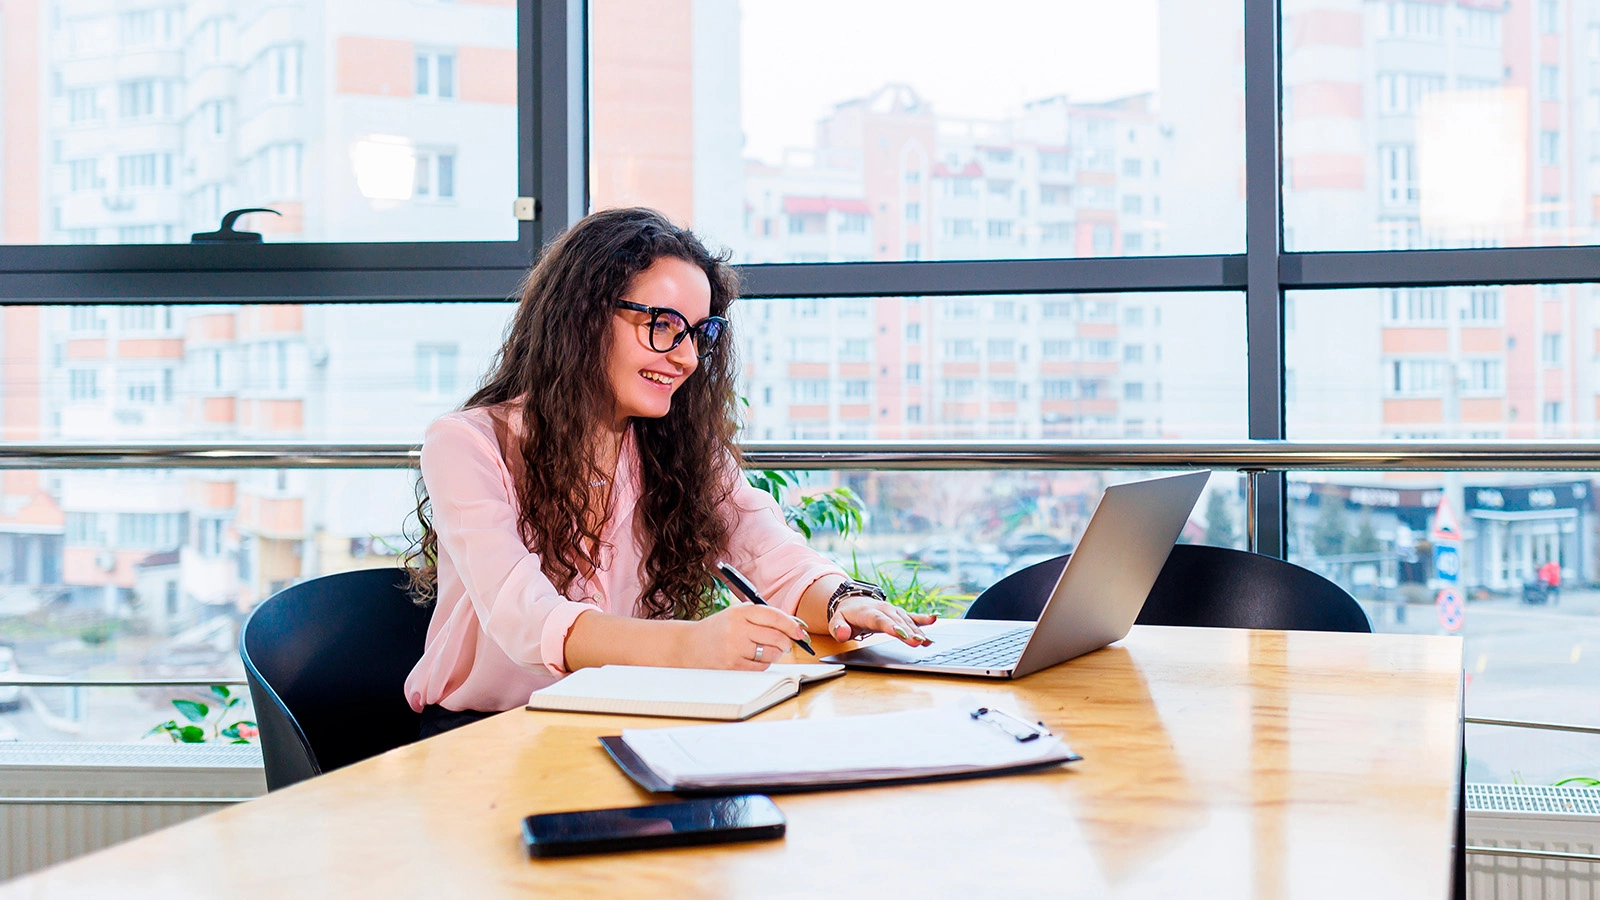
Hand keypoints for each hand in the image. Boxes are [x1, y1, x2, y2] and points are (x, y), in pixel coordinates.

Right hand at [677, 603, 809, 669]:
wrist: (687, 645)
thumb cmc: (717, 629)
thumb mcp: (735, 614)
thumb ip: (761, 617)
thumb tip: (792, 626)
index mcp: (740, 612)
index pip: (774, 616)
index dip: (791, 625)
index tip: (800, 632)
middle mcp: (737, 628)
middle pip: (776, 636)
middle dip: (786, 642)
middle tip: (787, 644)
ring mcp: (734, 648)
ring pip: (770, 654)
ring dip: (776, 654)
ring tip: (769, 651)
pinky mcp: (731, 665)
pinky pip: (760, 667)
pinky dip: (763, 664)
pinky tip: (756, 659)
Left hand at [829, 595, 936, 646]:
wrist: (852, 602)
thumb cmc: (845, 615)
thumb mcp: (836, 621)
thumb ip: (838, 628)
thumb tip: (843, 634)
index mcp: (867, 612)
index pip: (879, 620)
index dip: (890, 626)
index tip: (900, 633)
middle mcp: (883, 609)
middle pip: (897, 621)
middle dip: (908, 631)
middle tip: (918, 641)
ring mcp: (892, 610)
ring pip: (906, 620)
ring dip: (917, 630)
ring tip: (927, 641)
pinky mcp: (898, 613)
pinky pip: (911, 616)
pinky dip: (922, 618)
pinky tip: (934, 619)